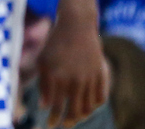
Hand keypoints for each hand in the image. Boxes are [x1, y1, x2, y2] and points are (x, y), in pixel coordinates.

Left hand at [37, 0, 108, 126]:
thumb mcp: (43, 61)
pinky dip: (95, 105)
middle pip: (74, 110)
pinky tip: (88, 107)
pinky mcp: (101, 73)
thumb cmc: (55, 44)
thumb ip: (44, 85)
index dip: (53, 119)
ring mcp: (89, 77)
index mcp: (57, 76)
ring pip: (88, 106)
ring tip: (75, 117)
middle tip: (64, 125)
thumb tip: (45, 106)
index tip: (49, 125)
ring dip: (82, 116)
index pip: (56, 106)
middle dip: (68, 121)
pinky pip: (101, 97)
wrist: (76, 26)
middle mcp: (74, 79)